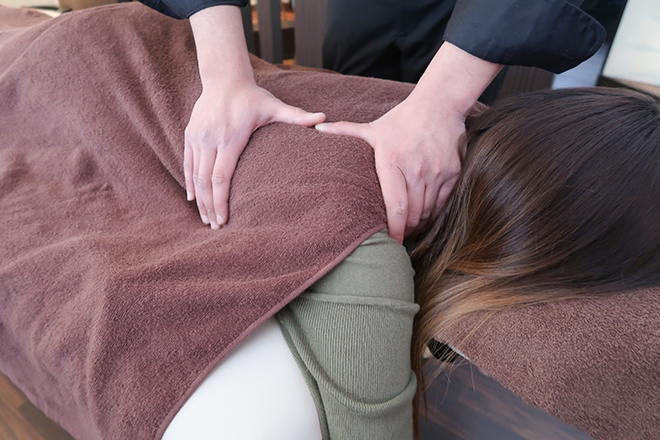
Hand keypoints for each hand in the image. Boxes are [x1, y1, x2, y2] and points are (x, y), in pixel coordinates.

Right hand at [185, 80, 324, 228]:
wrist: (223, 78)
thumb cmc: (252, 96)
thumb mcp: (274, 106)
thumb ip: (297, 115)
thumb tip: (324, 118)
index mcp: (230, 138)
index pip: (222, 177)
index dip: (221, 201)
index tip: (224, 219)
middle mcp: (210, 139)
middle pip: (206, 182)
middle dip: (209, 207)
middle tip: (215, 227)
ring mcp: (197, 137)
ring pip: (195, 175)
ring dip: (199, 199)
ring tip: (206, 219)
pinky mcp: (190, 135)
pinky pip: (188, 163)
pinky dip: (190, 182)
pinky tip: (193, 198)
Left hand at [317, 42, 501, 243]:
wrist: (440, 104)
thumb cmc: (402, 119)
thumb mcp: (373, 127)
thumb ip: (344, 131)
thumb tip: (315, 129)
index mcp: (393, 161)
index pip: (396, 206)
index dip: (393, 230)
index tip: (390, 242)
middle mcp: (416, 170)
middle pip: (412, 214)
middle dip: (405, 230)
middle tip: (397, 238)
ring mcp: (437, 173)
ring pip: (428, 211)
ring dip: (419, 224)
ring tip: (409, 229)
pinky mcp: (452, 174)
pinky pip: (443, 203)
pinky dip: (434, 214)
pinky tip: (425, 216)